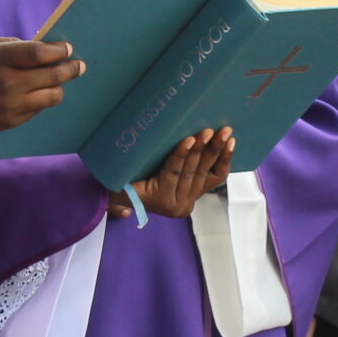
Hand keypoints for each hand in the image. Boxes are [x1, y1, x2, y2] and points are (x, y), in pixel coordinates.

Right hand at [0, 38, 84, 138]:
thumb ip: (8, 45)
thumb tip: (37, 47)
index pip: (38, 53)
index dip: (58, 50)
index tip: (67, 48)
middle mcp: (6, 84)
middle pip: (52, 76)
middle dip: (70, 69)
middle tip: (79, 65)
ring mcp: (9, 107)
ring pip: (51, 97)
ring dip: (59, 87)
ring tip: (59, 81)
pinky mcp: (8, 123)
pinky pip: (37, 111)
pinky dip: (40, 101)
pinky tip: (36, 94)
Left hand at [112, 127, 235, 219]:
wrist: (105, 189)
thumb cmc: (133, 176)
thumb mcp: (163, 170)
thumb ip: (182, 163)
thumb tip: (203, 146)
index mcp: (187, 199)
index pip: (213, 179)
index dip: (224, 159)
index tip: (232, 140)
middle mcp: (182, 206)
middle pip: (203, 173)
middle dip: (215, 149)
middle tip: (225, 130)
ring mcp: (173, 205)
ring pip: (190, 171)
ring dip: (202, 150)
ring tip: (208, 131)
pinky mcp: (161, 199)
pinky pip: (173, 171)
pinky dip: (182, 154)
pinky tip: (188, 140)